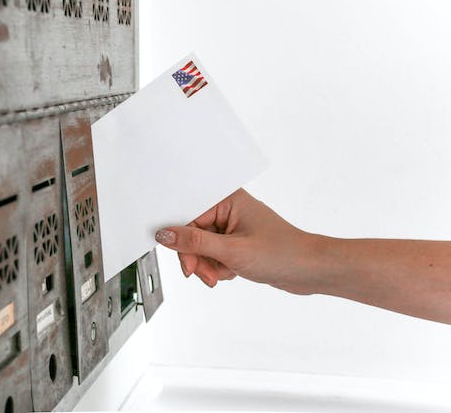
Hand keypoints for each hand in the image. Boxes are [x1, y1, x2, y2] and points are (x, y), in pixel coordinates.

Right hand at [155, 189, 320, 293]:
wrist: (310, 270)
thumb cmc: (283, 252)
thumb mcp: (232, 251)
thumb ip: (194, 243)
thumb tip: (165, 235)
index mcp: (227, 199)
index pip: (188, 217)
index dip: (183, 242)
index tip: (187, 262)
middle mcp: (228, 209)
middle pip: (192, 234)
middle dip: (198, 258)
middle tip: (205, 274)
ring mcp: (232, 226)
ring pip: (201, 247)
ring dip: (208, 265)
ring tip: (221, 275)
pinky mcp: (236, 241)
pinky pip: (213, 254)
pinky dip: (218, 267)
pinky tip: (232, 272)